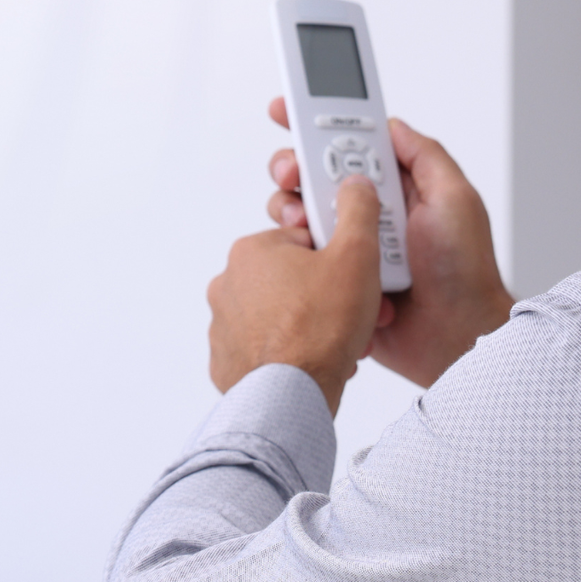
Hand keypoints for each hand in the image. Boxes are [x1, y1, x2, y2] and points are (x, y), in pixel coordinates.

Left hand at [208, 175, 385, 413]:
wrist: (291, 396)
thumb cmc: (320, 328)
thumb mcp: (355, 256)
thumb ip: (357, 212)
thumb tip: (354, 186)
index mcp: (252, 250)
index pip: (304, 241)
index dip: (338, 260)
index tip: (354, 278)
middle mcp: (228, 283)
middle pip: (294, 281)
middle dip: (327, 298)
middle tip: (352, 316)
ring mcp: (223, 323)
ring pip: (282, 317)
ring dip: (313, 327)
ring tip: (339, 345)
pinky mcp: (226, 359)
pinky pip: (266, 349)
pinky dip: (290, 354)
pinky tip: (314, 364)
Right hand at [265, 100, 511, 387]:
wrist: (455, 338)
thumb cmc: (465, 273)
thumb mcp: (456, 200)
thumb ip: (425, 157)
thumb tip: (392, 125)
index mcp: (393, 190)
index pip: (348, 147)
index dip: (315, 126)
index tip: (288, 111)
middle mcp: (365, 214)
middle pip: (311, 176)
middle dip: (292, 168)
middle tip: (292, 174)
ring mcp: (347, 247)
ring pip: (297, 215)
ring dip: (293, 212)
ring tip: (309, 226)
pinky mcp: (332, 278)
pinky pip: (298, 258)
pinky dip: (297, 253)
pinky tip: (315, 256)